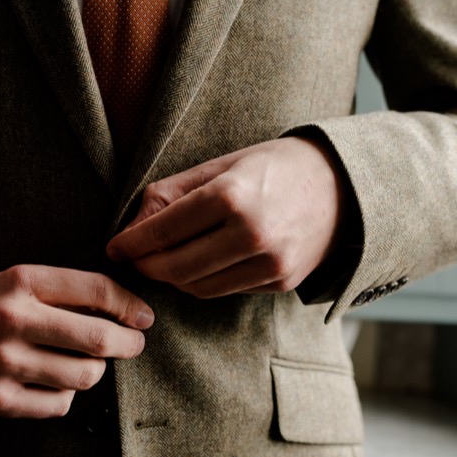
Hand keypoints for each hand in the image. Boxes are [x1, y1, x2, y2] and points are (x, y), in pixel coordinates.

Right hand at [0, 265, 153, 417]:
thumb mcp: (15, 283)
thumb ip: (63, 292)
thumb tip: (124, 311)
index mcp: (21, 281)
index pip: (95, 290)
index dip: (130, 304)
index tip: (143, 317)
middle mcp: (13, 319)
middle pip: (98, 338)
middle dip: (127, 344)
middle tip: (132, 345)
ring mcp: (5, 362)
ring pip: (84, 375)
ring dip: (94, 371)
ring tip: (84, 365)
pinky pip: (60, 404)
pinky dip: (66, 396)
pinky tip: (53, 384)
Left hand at [107, 137, 347, 297]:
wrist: (343, 187)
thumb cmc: (273, 167)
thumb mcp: (221, 165)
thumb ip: (171, 194)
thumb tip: (129, 229)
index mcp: (233, 196)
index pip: (163, 231)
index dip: (130, 244)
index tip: (113, 248)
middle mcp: (252, 234)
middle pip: (175, 267)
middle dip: (144, 267)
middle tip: (129, 260)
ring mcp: (270, 263)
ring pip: (196, 286)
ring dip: (169, 279)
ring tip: (158, 263)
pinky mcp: (280, 282)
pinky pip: (223, 291)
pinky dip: (199, 283)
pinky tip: (192, 267)